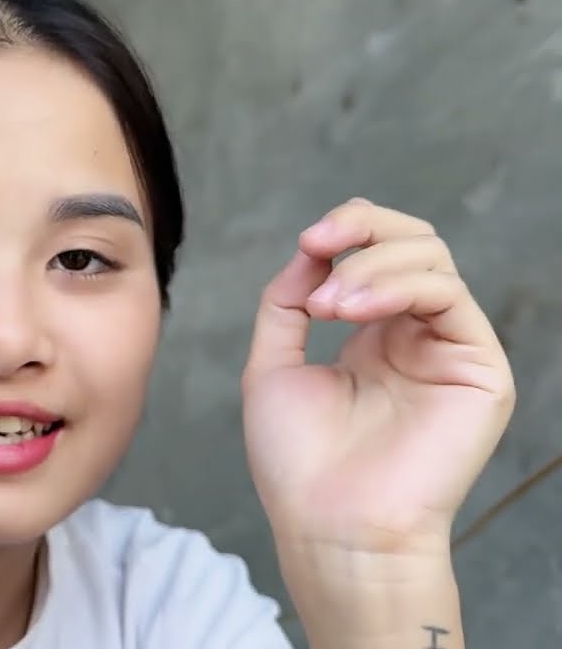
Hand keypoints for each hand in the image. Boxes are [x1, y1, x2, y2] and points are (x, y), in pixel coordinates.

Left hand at [241, 198, 514, 552]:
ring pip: (433, 260)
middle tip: (318, 240)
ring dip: (371, 264)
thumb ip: (287, 302)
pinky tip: (350, 308)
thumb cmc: (298, 463)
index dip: (347, 229)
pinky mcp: (479, 369)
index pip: (377, 253)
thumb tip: (310, 249)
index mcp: (374, 337)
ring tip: (328, 304)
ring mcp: (449, 351)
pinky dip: (396, 285)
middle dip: (363, 226)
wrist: (328, 525)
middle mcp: (416, 338)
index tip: (307, 241)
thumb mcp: (272, 366)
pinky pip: (449, 297)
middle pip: (414, 242)